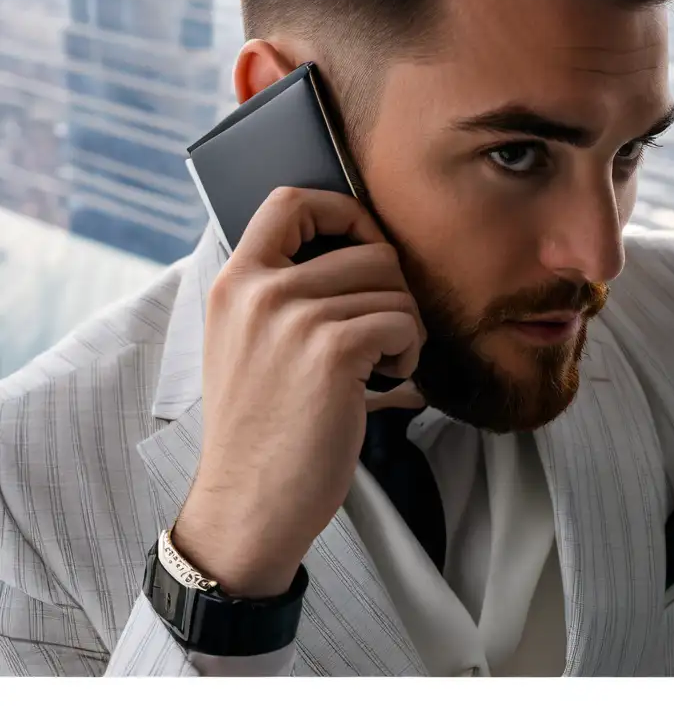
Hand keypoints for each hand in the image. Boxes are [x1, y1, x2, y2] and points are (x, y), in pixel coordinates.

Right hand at [172, 186, 425, 597]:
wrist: (248, 505)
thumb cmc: (261, 429)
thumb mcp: (245, 343)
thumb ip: (280, 293)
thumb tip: (361, 251)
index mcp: (234, 282)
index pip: (291, 200)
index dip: (342, 210)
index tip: (364, 244)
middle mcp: (258, 291)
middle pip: (368, 250)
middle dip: (394, 292)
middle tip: (384, 337)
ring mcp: (294, 319)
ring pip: (393, 288)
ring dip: (404, 328)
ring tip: (381, 366)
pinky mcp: (332, 352)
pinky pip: (401, 323)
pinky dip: (408, 352)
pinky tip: (387, 381)